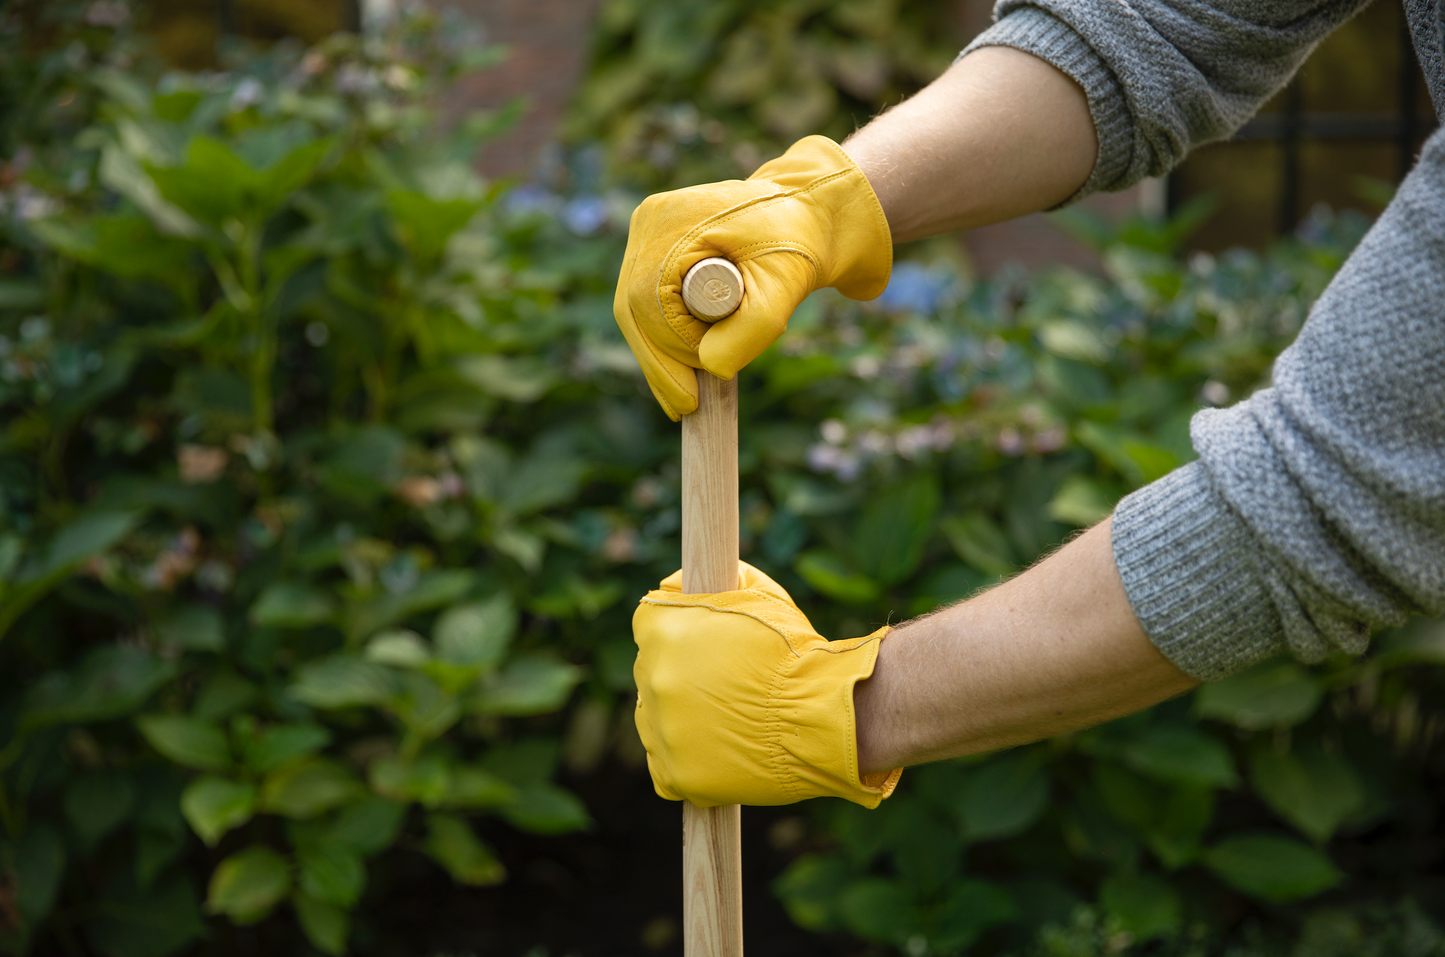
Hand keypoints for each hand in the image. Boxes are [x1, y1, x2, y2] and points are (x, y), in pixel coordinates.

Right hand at [613, 135, 891, 419]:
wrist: (806, 215)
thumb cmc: (797, 246)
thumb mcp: (782, 288)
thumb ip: (751, 328)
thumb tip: (709, 367)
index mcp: (672, 221)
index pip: (650, 302)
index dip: (670, 352)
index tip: (695, 390)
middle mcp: (650, 222)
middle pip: (634, 309)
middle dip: (660, 363)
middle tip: (685, 407)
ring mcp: (647, 234)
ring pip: (635, 312)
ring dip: (658, 357)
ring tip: (682, 399)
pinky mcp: (653, 249)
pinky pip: (645, 305)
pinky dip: (661, 341)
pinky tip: (674, 377)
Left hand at [632, 561, 902, 806]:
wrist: (825, 713)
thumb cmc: (795, 652)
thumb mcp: (760, 595)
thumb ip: (715, 584)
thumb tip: (681, 584)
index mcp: (664, 630)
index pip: (649, 622)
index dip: (678, 630)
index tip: (700, 642)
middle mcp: (653, 677)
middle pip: (652, 671)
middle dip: (681, 673)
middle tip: (724, 683)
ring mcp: (661, 729)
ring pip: (655, 718)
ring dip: (681, 716)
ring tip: (726, 718)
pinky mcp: (675, 773)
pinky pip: (665, 766)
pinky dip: (684, 760)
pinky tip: (716, 750)